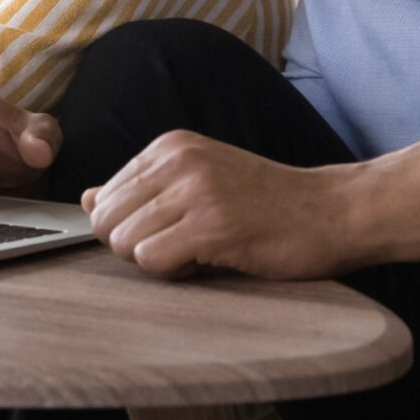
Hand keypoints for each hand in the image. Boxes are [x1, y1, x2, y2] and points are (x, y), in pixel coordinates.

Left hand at [82, 130, 360, 279]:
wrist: (333, 211)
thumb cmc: (267, 204)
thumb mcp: (199, 182)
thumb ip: (142, 190)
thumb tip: (86, 198)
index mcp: (170, 145)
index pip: (103, 197)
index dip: (130, 228)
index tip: (172, 230)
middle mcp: (177, 159)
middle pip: (106, 221)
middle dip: (134, 247)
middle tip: (181, 248)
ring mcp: (194, 190)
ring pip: (125, 243)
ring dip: (157, 262)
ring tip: (199, 252)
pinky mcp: (211, 225)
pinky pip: (152, 260)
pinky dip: (173, 273)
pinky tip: (209, 261)